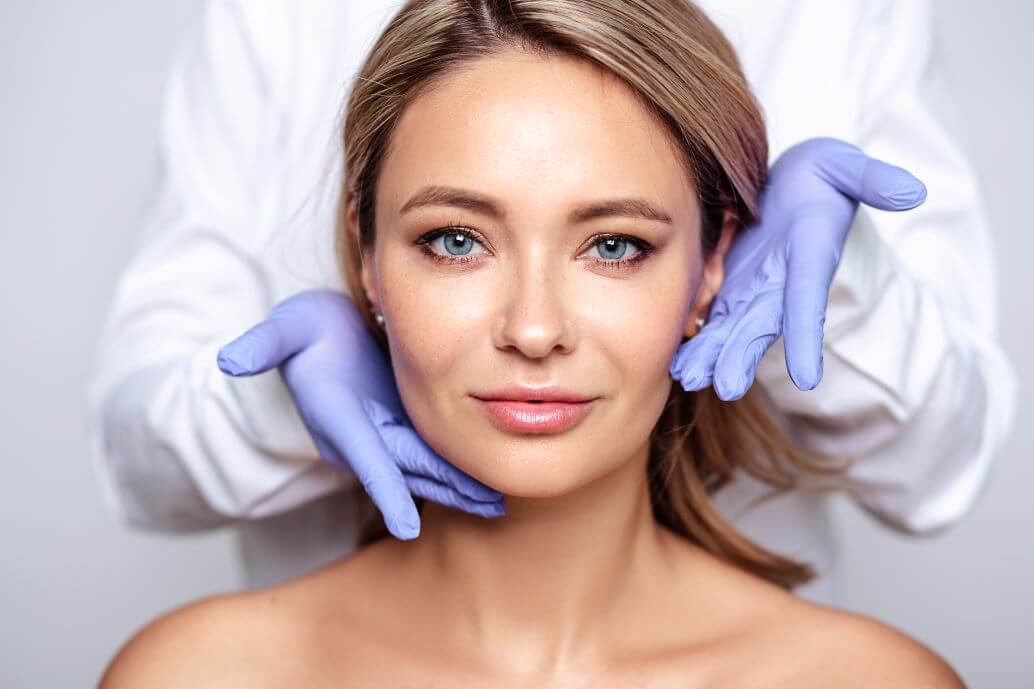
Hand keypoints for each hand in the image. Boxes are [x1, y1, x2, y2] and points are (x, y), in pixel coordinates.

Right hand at [216, 289, 504, 539]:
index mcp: (338, 416)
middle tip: (488, 510)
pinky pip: (432, 452)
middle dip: (446, 489)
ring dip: (459, 485)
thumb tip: (230, 360)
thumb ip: (263, 344)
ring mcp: (383, 432)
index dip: (386, 491)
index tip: (406, 526)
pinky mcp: (400, 425)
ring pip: (425, 466)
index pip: (364, 457)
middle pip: (409, 469)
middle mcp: (361, 434)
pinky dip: (459, 467)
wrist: (316, 337)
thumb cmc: (304, 330)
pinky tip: (488, 479)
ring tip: (496, 506)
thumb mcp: (285, 328)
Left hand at [669, 137, 927, 399]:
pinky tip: (675, 367)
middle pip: (762, 326)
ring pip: (731, 331)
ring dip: (712, 356)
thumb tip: (912, 191)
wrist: (790, 187)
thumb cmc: (820, 176)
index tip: (806, 376)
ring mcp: (753, 293)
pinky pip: (711, 322)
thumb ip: (872, 179)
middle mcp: (781, 286)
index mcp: (809, 260)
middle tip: (726, 387)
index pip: (808, 302)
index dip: (806, 338)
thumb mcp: (845, 167)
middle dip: (744, 356)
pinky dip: (695, 344)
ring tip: (689, 380)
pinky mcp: (729, 290)